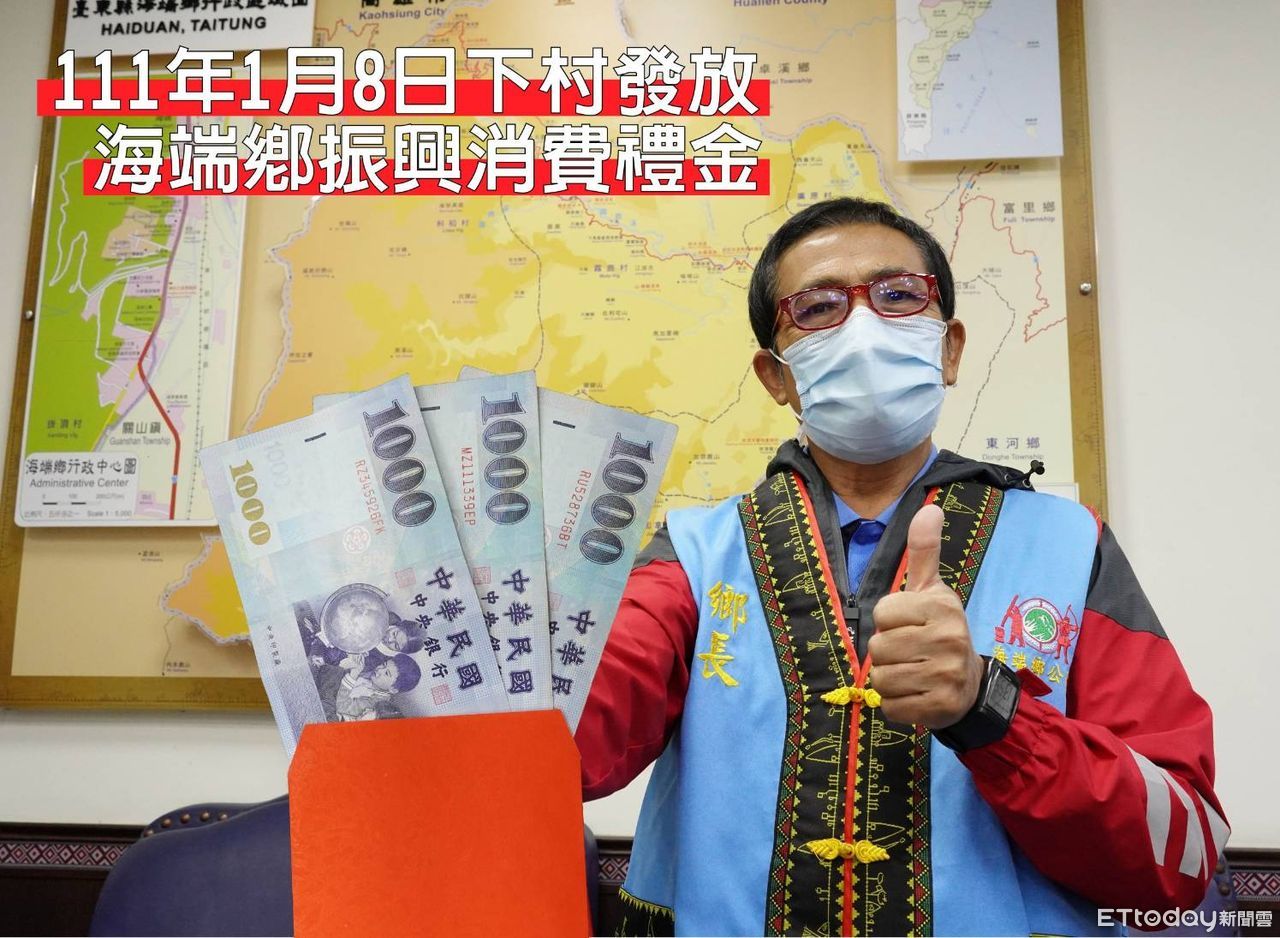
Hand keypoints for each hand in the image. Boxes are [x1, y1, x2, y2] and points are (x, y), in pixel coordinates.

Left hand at [868, 504, 983, 728]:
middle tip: (910, 652)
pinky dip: (897, 705)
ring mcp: (946, 675)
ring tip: (912, 673)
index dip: (887, 621)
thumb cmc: (939, 631)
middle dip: (886, 653)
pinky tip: (917, 695)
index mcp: (941, 606)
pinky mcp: (941, 707)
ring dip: (889, 679)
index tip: (908, 624)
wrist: (970, 684)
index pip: (881, 613)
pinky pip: (891, 707)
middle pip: (878, 647)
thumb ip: (924, 551)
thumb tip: (929, 508)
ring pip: (881, 678)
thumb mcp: (932, 590)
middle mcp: (949, 638)